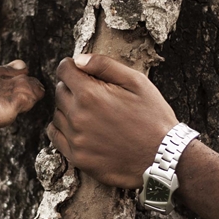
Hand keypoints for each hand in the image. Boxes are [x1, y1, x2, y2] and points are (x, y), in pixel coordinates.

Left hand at [47, 54, 178, 188]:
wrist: (163, 157)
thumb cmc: (153, 117)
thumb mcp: (136, 82)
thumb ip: (104, 66)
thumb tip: (78, 60)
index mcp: (90, 94)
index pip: (64, 70)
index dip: (72, 67)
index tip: (81, 72)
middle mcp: (77, 116)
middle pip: (60, 91)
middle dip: (72, 88)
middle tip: (93, 95)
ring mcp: (75, 139)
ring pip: (58, 114)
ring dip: (68, 109)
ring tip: (92, 114)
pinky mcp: (76, 157)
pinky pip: (55, 136)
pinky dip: (63, 130)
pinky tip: (81, 129)